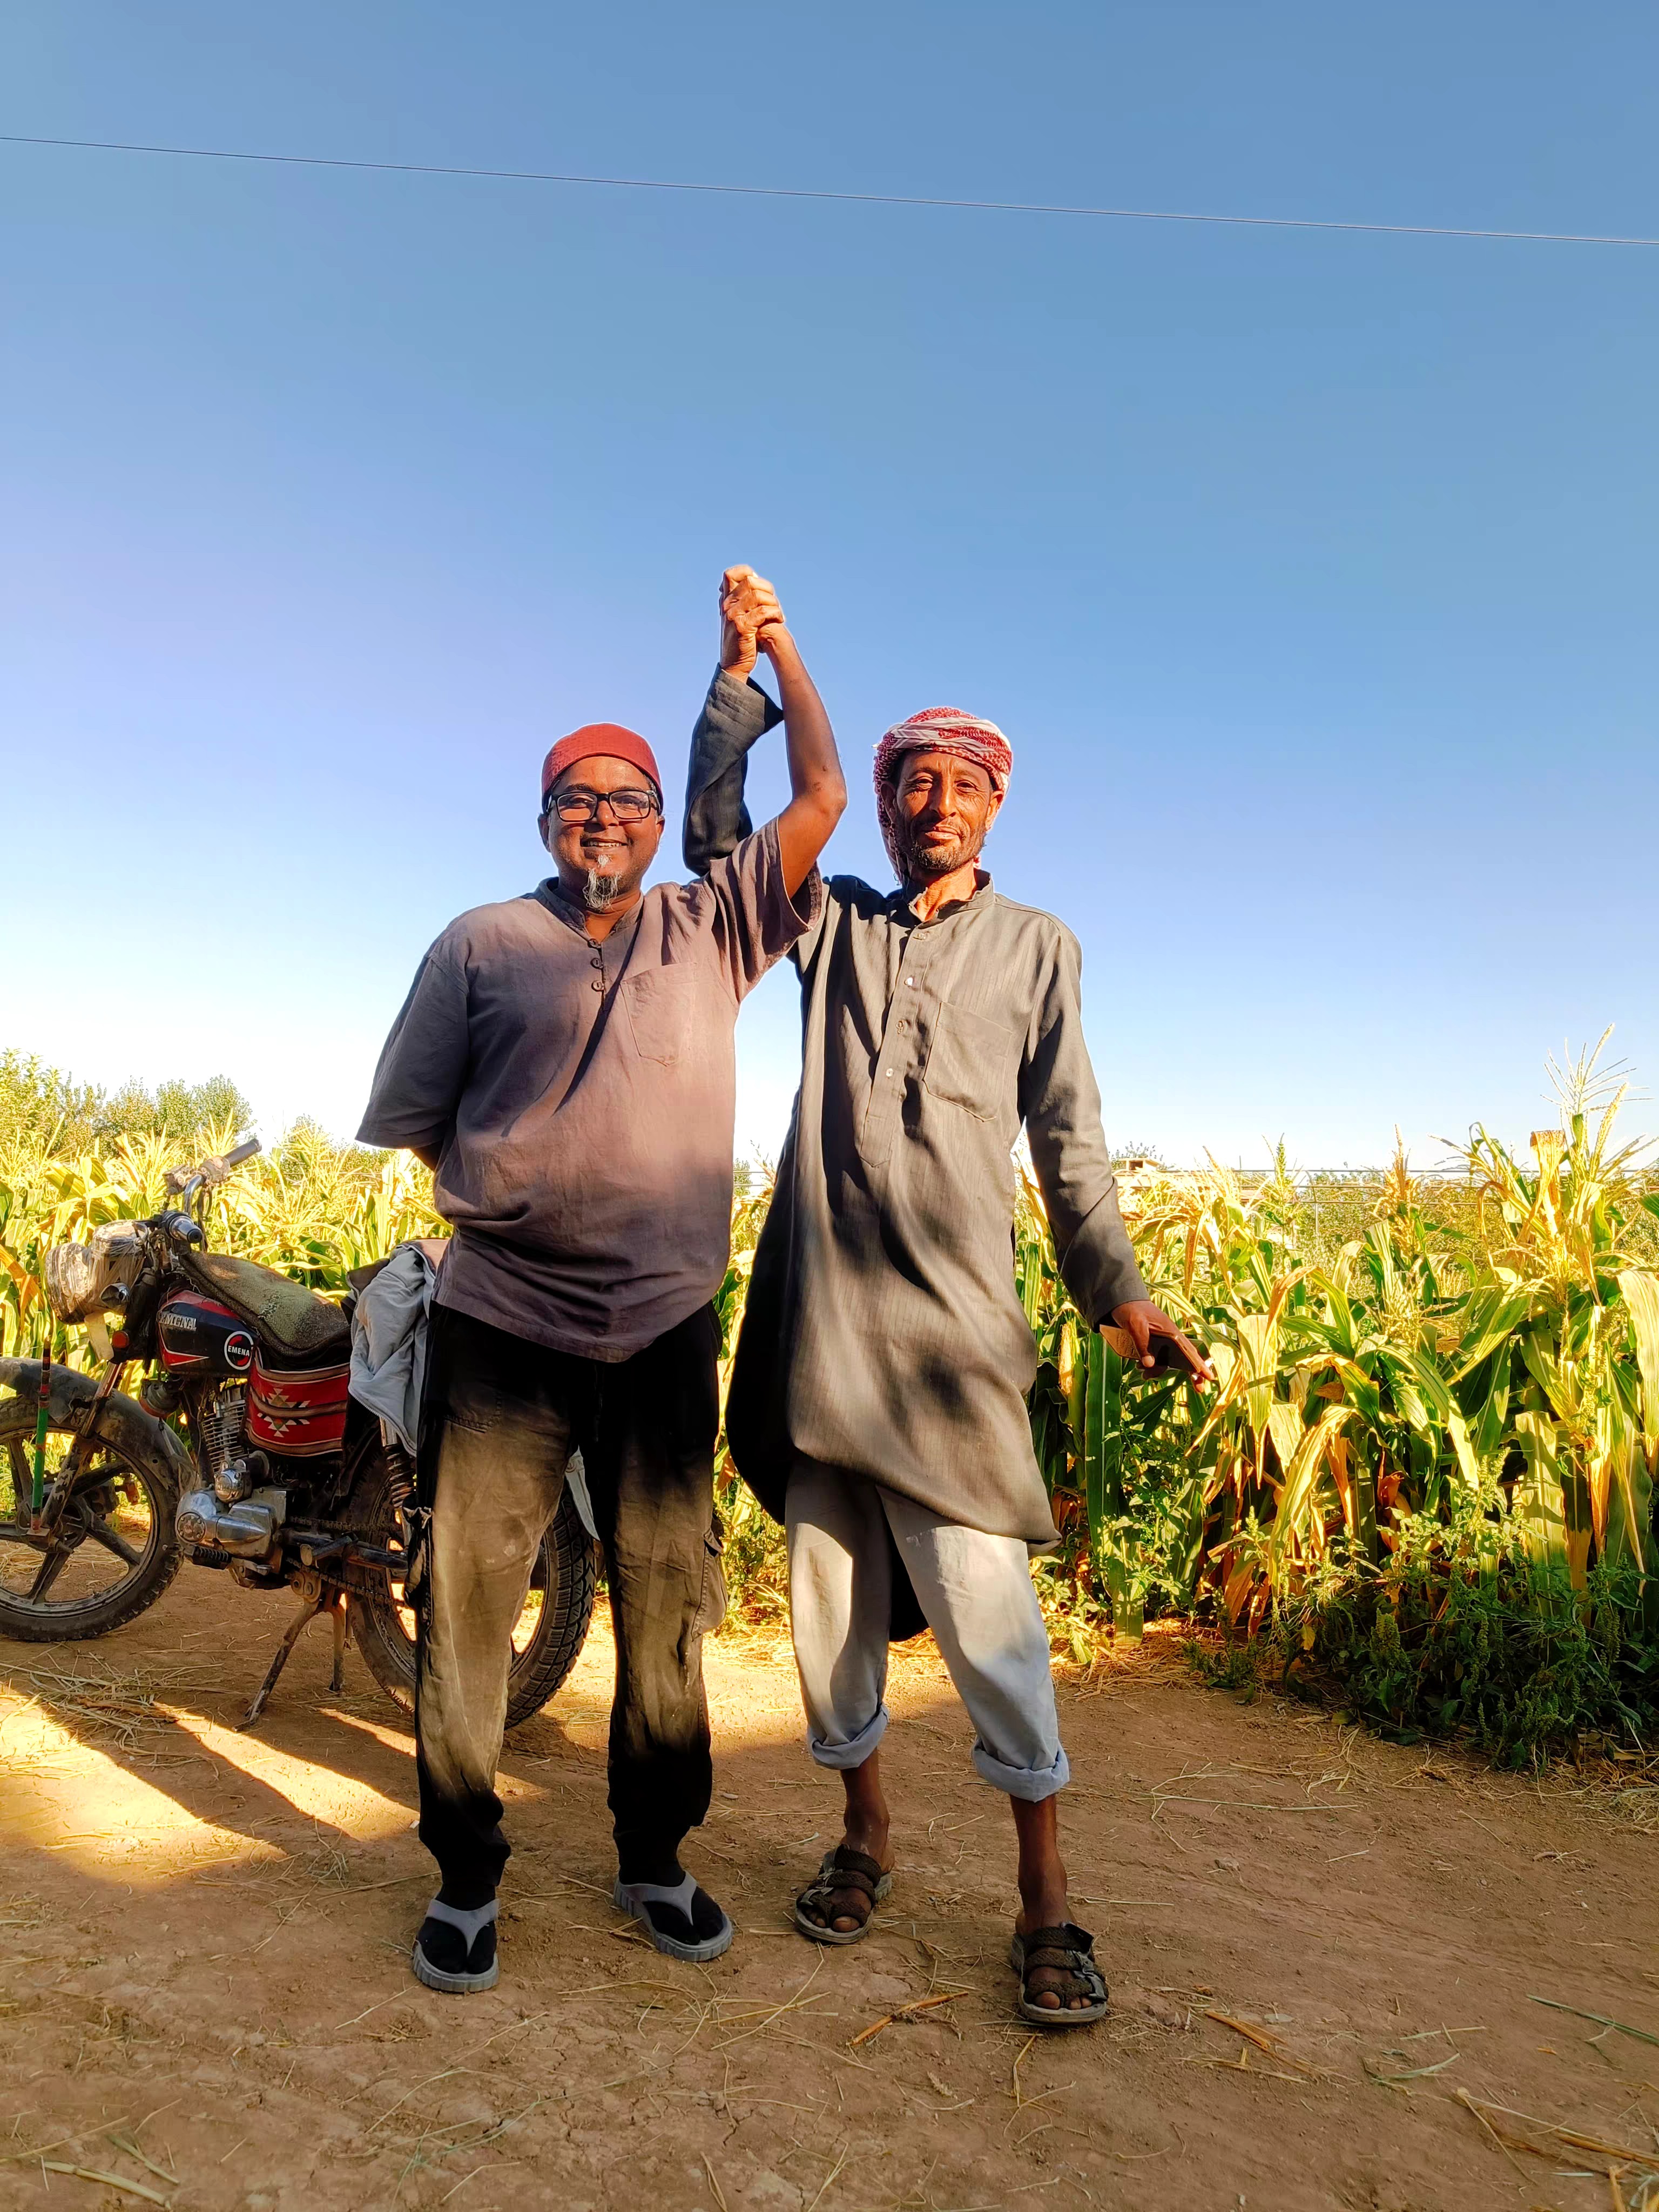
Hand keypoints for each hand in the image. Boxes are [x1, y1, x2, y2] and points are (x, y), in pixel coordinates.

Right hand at [720, 564, 787, 680]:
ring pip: (758, 595)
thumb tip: (754, 579)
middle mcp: (727, 605)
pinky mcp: (742, 627)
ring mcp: (733, 615)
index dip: (747, 573)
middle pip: (750, 582)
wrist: (734, 665)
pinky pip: (763, 612)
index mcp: (726, 601)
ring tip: (778, 613)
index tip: (760, 587)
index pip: (731, 574)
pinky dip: (775, 614)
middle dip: (768, 590)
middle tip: (774, 604)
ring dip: (773, 603)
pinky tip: (779, 620)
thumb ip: (743, 600)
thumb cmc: (742, 641)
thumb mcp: (738, 617)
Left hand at [1109, 1299, 1214, 1384]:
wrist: (1122, 1300)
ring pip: (1167, 1361)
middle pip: (1186, 1358)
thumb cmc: (1132, 1309)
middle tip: (1199, 1389)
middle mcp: (1170, 1338)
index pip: (1190, 1350)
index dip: (1200, 1365)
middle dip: (1192, 1373)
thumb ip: (1142, 1344)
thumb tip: (1149, 1364)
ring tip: (1143, 1374)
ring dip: (1158, 1370)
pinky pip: (1157, 1358)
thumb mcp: (1135, 1325)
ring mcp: (1163, 1341)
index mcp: (1171, 1332)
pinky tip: (1139, 1367)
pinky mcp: (1153, 1343)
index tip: (1210, 1377)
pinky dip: (1150, 1366)